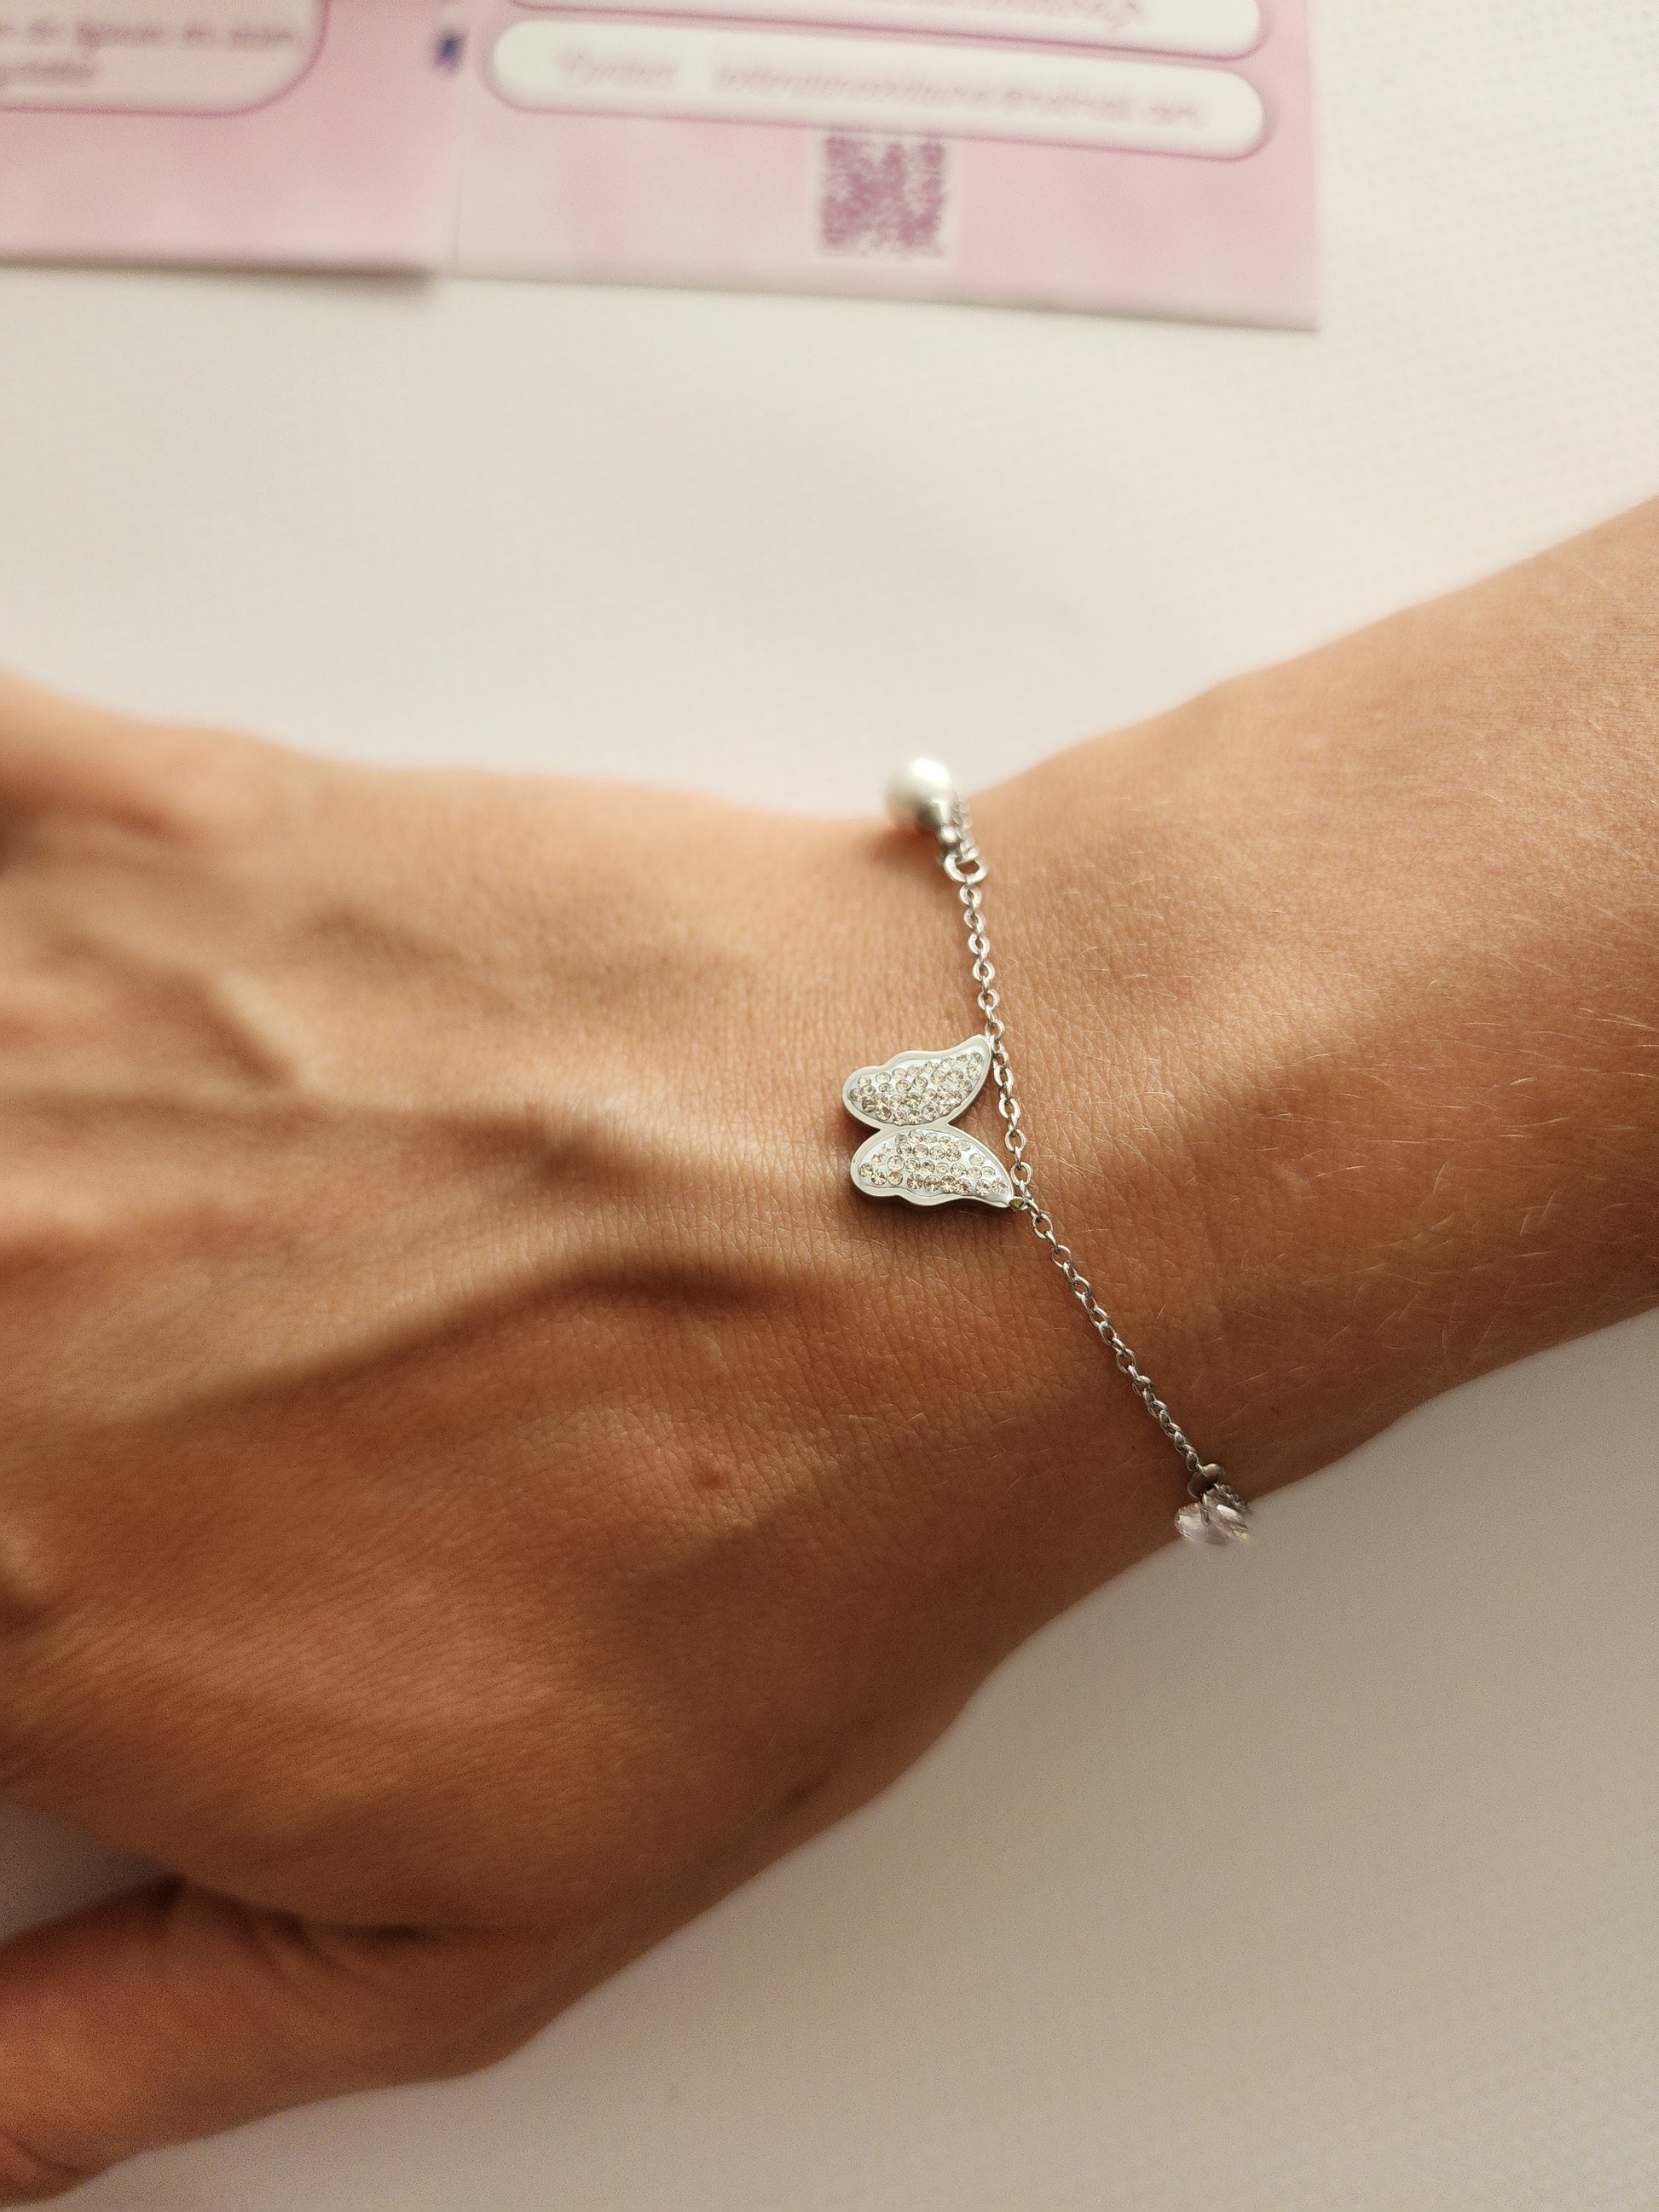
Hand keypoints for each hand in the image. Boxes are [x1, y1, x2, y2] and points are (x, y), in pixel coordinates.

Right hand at [0, 676, 1170, 2197]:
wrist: (977, 1212)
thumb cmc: (775, 1543)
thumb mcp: (462, 1927)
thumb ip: (122, 2042)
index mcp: (0, 1588)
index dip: (0, 1581)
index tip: (45, 1545)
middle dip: (6, 1385)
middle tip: (119, 1400)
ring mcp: (27, 1037)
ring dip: (0, 1174)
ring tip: (99, 1238)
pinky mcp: (140, 828)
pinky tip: (67, 1016)